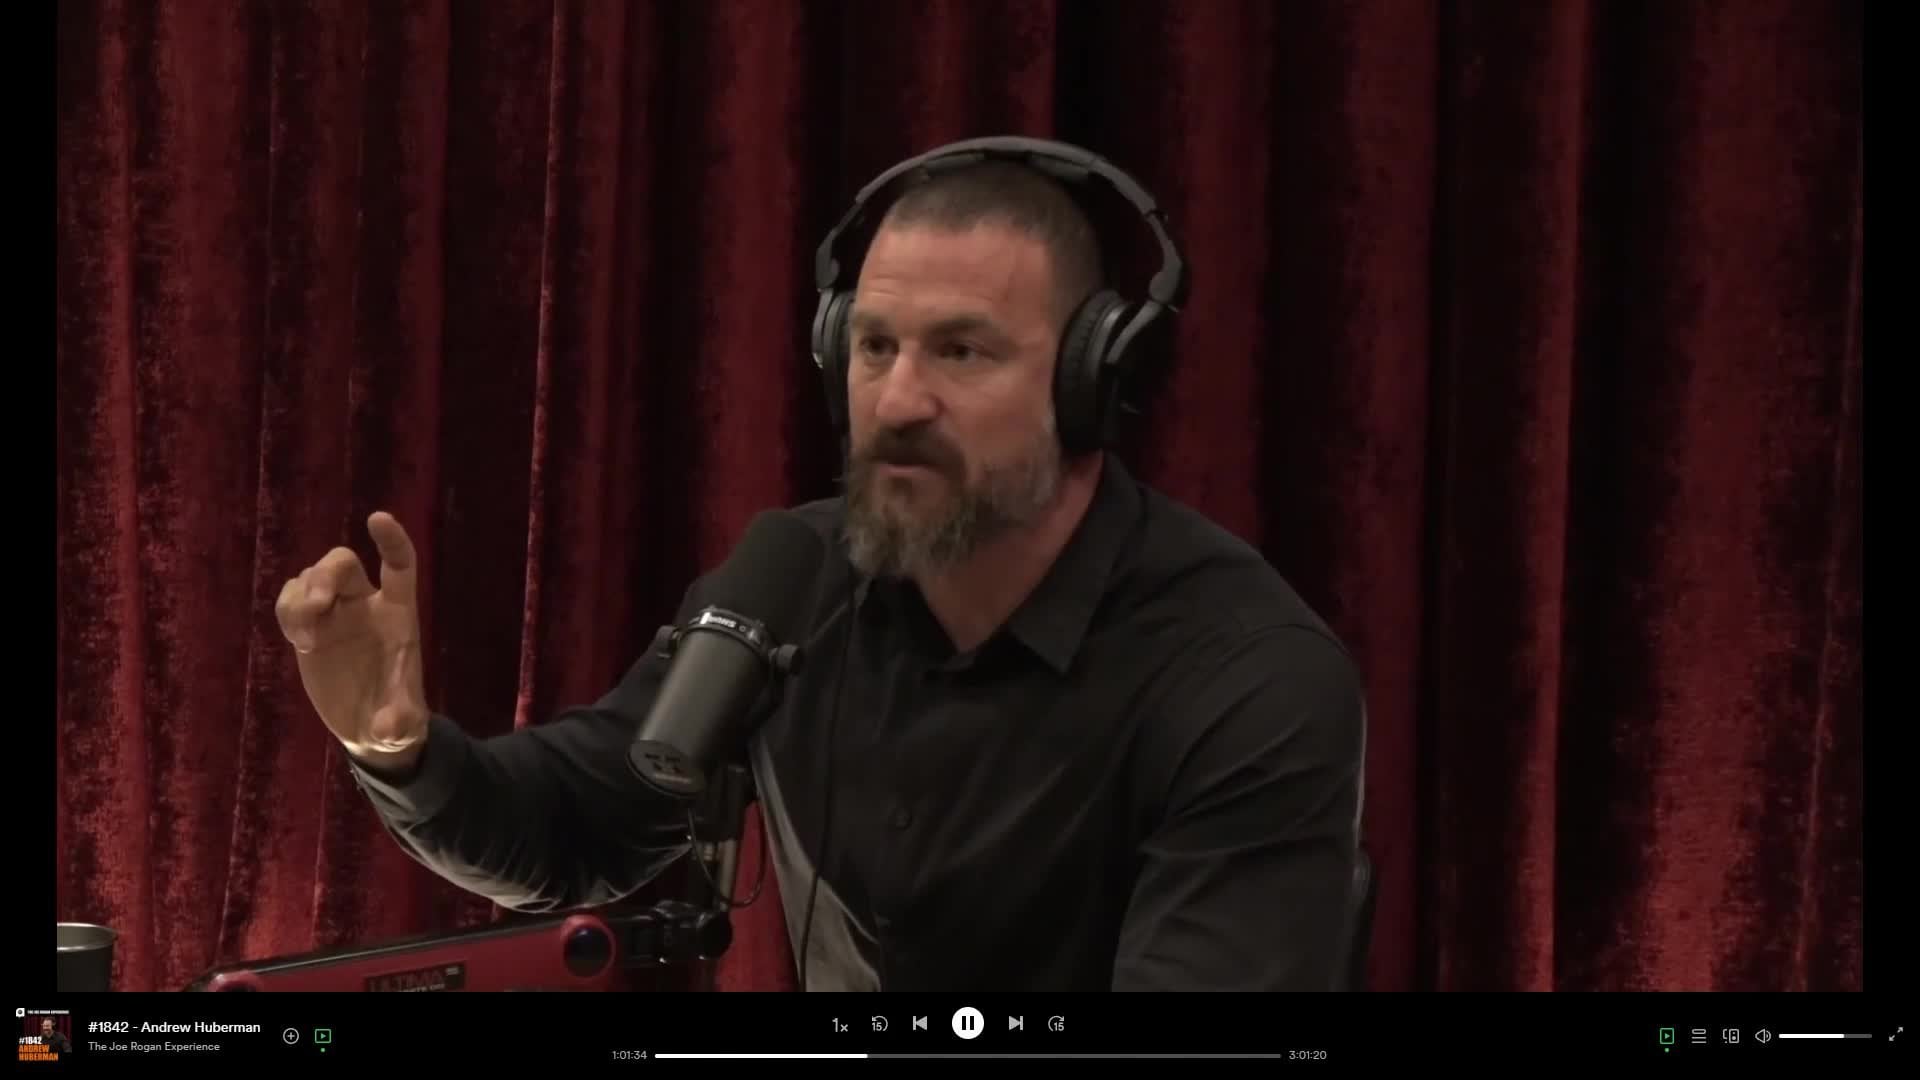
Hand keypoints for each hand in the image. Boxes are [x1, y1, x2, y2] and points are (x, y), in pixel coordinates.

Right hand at [275, 511, 428, 769]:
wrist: (368, 728)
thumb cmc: (396, 718)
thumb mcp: (402, 727)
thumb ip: (399, 723)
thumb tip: (389, 729)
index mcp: (398, 615)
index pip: (399, 565)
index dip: (391, 541)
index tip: (377, 518)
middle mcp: (365, 605)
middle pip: (343, 564)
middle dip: (325, 575)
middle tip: (317, 607)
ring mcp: (335, 613)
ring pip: (310, 579)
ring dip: (300, 598)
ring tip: (306, 638)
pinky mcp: (309, 627)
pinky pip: (290, 599)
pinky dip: (287, 611)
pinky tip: (300, 639)